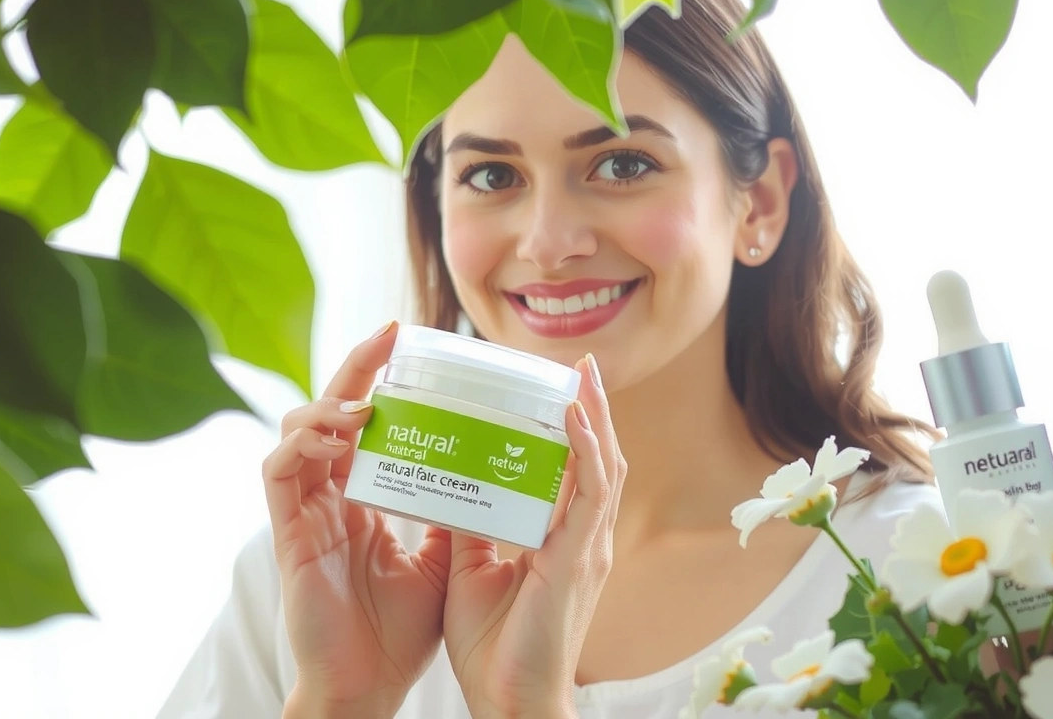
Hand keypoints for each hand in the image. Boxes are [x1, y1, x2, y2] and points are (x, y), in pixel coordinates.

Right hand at [262, 321, 450, 715]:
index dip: (379, 379)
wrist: (372, 687)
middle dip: (355, 367)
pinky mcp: (288, 536)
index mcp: (362, 498)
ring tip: (364, 402)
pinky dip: (302, 446)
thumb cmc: (401, 631)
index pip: (365, 422)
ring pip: (295, 432)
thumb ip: (450, 518)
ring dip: (327, 405)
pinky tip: (338, 438)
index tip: (409, 343)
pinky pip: (279, 474)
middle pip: (329, 412)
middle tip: (389, 334)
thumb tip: (483, 477)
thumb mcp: (441, 562)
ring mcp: (305, 514)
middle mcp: (329, 497)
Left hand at [442, 355, 625, 718]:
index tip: (560, 387)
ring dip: (594, 417)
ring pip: (602, 466)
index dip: (574, 428)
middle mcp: (585, 538)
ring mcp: (587, 548)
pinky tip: (574, 418)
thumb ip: (470, 530)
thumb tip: (450, 491)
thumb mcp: (474, 573)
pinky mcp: (578, 560)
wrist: (509, 702)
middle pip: (598, 458)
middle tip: (578, 366)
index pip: (576, 471)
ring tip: (582, 375)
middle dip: (591, 409)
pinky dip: (584, 451)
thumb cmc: (496, 649)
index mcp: (564, 541)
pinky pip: (589, 494)